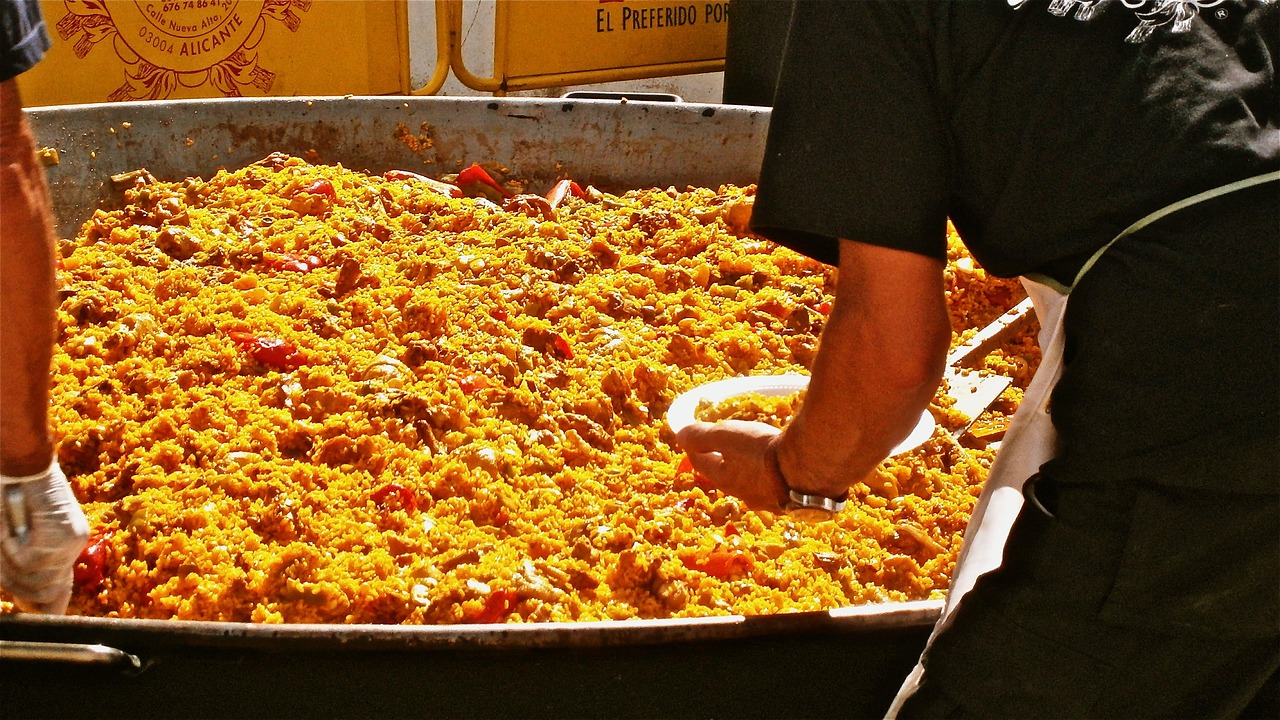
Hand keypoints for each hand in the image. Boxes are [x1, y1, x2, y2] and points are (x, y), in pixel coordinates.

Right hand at [1, 461, 89, 613]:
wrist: (21, 463)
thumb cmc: (10, 497)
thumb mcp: (16, 538)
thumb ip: (21, 567)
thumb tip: (29, 606)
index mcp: (64, 548)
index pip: (57, 596)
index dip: (40, 609)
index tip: (26, 611)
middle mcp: (74, 547)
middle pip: (42, 594)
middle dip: (14, 582)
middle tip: (7, 545)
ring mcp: (72, 542)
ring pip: (32, 579)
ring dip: (9, 560)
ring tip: (10, 532)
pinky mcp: (64, 536)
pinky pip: (27, 560)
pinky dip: (10, 545)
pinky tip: (14, 525)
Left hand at [675, 420, 789, 510]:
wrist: (809, 469)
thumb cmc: (762, 452)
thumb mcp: (727, 436)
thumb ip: (702, 436)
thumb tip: (680, 435)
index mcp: (725, 481)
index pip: (702, 465)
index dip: (694, 449)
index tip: (690, 439)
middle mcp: (745, 495)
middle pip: (727, 477)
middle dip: (721, 463)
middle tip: (720, 450)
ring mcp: (770, 500)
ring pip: (752, 483)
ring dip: (748, 470)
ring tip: (752, 457)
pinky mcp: (794, 498)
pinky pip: (776, 485)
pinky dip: (772, 474)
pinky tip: (781, 467)